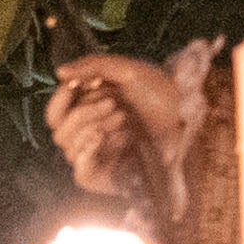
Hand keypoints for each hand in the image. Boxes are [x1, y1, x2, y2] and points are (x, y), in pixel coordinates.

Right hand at [40, 39, 214, 204]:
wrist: (188, 122)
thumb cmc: (163, 96)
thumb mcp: (127, 71)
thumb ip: (92, 66)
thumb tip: (59, 72)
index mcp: (91, 111)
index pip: (55, 113)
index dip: (60, 99)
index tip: (74, 86)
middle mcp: (91, 134)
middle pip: (59, 130)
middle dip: (83, 112)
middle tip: (113, 102)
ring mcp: (99, 157)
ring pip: (68, 148)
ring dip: (91, 127)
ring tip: (123, 118)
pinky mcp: (108, 177)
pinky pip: (80, 172)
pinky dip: (87, 153)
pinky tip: (104, 138)